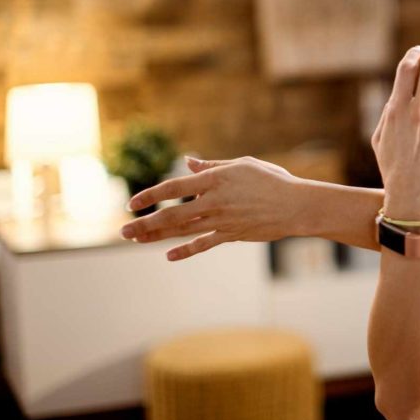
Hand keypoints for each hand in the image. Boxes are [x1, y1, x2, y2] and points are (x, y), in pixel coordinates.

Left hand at [119, 156, 300, 261]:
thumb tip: (187, 163)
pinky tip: (168, 255)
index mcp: (215, 180)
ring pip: (183, 230)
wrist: (296, 205)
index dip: (150, 196)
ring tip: (136, 239)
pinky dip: (185, 250)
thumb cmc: (272, 180)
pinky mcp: (232, 235)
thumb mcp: (242, 165)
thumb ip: (212, 167)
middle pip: (172, 215)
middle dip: (144, 223)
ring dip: (156, 236)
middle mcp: (214, 201)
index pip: (174, 188)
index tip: (131, 203)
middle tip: (123, 231)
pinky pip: (204, 244)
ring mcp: (222, 221)